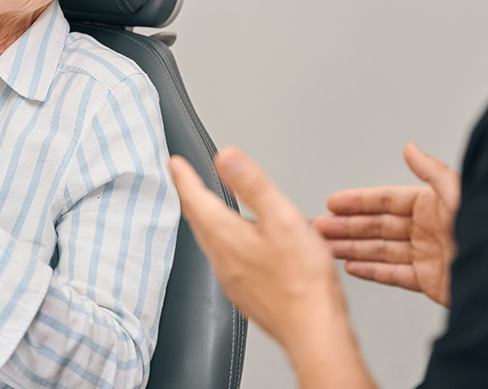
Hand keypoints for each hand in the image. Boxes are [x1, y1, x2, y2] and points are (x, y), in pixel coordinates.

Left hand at [171, 149, 352, 357]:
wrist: (312, 331)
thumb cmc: (303, 281)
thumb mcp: (282, 219)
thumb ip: (253, 185)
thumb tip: (226, 157)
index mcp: (227, 236)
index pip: (195, 199)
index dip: (184, 177)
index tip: (175, 163)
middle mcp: (222, 259)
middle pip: (198, 221)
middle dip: (191, 196)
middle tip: (184, 181)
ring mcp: (231, 279)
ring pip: (210, 242)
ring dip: (205, 220)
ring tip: (206, 208)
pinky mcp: (244, 294)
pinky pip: (224, 261)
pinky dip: (222, 243)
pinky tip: (235, 246)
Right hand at [313, 144, 460, 306]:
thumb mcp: (458, 194)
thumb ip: (432, 173)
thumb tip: (411, 149)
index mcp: (433, 206)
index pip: (387, 201)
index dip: (359, 201)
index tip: (334, 202)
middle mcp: (429, 230)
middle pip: (378, 226)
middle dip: (347, 225)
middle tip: (320, 226)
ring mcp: (428, 256)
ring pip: (380, 249)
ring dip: (352, 247)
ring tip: (327, 246)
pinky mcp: (430, 281)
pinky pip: (394, 274)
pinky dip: (371, 271)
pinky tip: (353, 266)